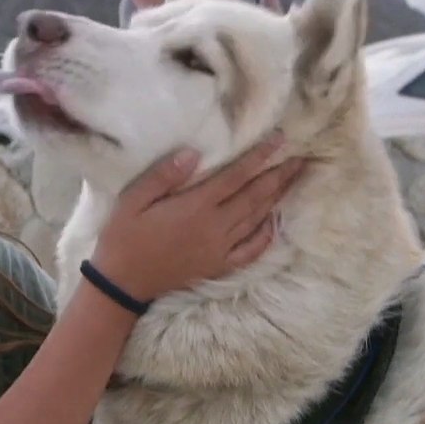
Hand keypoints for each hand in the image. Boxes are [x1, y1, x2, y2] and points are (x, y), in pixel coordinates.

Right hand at [89, 134, 303, 302]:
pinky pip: (251, 250)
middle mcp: (214, 227)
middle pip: (255, 197)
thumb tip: (194, 153)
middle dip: (280, 175)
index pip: (236, 176)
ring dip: (278, 198)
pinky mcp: (218, 266)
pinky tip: (275, 222)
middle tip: (302, 158)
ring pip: (257, 219)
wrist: (122, 283)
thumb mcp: (133, 200)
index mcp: (195, 207)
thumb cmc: (123, 237)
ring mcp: (219, 249)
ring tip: (294, 180)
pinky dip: (267, 235)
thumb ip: (164, 175)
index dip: (260, 157)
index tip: (280, 140)